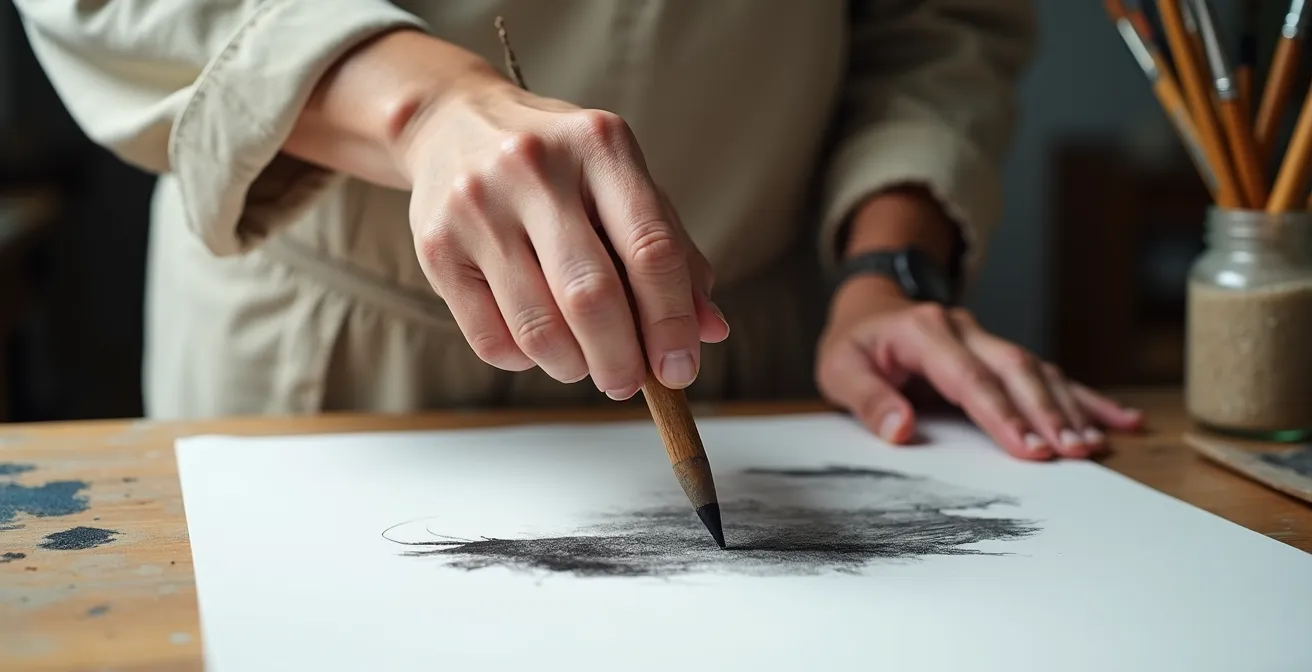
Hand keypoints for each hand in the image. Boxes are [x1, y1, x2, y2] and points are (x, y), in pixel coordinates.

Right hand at [397, 69, 728, 398]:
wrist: (452, 122)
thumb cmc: (558, 163)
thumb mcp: (621, 182)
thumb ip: (672, 251)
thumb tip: (710, 330)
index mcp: (599, 145)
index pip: (651, 249)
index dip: (672, 322)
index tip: (680, 368)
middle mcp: (535, 169)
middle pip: (592, 296)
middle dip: (622, 359)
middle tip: (630, 383)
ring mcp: (477, 206)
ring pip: (539, 328)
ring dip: (574, 366)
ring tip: (585, 364)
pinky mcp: (435, 246)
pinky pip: (491, 339)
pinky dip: (526, 360)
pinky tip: (537, 343)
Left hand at [816, 278, 1142, 458]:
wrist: (868, 310)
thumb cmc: (853, 346)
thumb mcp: (839, 371)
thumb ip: (868, 399)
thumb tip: (900, 431)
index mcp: (923, 331)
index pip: (968, 376)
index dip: (1001, 413)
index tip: (1030, 449)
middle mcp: (964, 329)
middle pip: (1015, 369)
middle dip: (1047, 411)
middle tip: (1074, 451)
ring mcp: (988, 339)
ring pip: (1038, 370)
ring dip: (1070, 408)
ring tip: (1096, 445)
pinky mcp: (1001, 355)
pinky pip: (1049, 374)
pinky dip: (1084, 398)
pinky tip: (1120, 420)